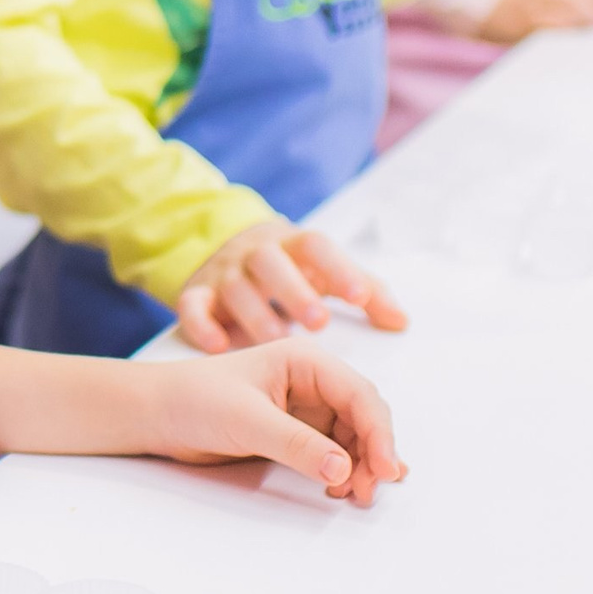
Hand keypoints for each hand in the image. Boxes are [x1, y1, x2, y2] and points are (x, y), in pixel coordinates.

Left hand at [138, 339, 408, 504]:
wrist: (155, 413)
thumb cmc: (192, 399)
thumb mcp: (246, 420)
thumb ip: (296, 444)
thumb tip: (343, 468)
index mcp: (304, 360)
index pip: (359, 395)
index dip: (379, 433)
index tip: (386, 469)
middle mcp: (310, 380)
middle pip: (362, 418)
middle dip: (372, 454)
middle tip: (367, 492)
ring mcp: (304, 407)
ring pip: (352, 439)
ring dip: (359, 467)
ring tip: (353, 496)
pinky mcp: (294, 431)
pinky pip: (332, 451)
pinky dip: (342, 470)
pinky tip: (341, 488)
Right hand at [175, 221, 407, 352]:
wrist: (223, 251)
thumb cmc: (289, 271)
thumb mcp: (324, 272)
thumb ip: (365, 292)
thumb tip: (401, 321)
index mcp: (292, 247)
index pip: (315, 247)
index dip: (338, 269)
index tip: (360, 297)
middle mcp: (256, 256)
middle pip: (272, 262)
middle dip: (295, 290)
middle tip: (318, 321)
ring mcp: (223, 274)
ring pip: (234, 286)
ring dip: (255, 312)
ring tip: (275, 338)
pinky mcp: (196, 294)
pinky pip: (191, 305)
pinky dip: (200, 324)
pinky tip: (217, 346)